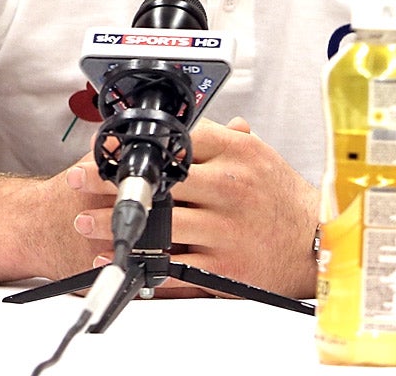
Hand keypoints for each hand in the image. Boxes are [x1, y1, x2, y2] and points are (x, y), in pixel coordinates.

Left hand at [67, 117, 318, 299]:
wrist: (316, 241)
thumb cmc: (283, 196)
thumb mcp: (256, 153)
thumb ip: (219, 137)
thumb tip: (182, 128)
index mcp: (236, 154)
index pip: (177, 142)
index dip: (135, 145)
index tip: (105, 148)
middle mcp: (228, 188)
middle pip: (159, 182)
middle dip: (113, 183)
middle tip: (79, 181)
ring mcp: (224, 229)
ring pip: (158, 224)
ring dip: (116, 223)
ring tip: (85, 220)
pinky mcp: (222, 267)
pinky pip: (173, 264)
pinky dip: (141, 262)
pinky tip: (119, 258)